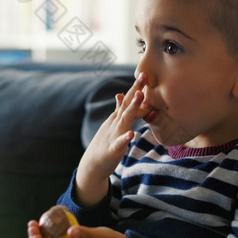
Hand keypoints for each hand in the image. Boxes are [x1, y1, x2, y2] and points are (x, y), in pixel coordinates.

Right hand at [74, 73, 147, 204]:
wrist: (92, 165)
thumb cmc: (105, 144)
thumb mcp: (112, 124)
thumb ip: (118, 110)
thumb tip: (120, 94)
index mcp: (117, 118)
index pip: (127, 100)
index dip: (136, 87)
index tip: (145, 73)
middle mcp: (115, 124)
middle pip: (127, 105)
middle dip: (135, 90)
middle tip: (144, 76)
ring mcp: (113, 135)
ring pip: (124, 120)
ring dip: (132, 107)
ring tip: (140, 96)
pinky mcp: (113, 150)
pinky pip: (119, 143)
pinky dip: (125, 138)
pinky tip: (131, 134)